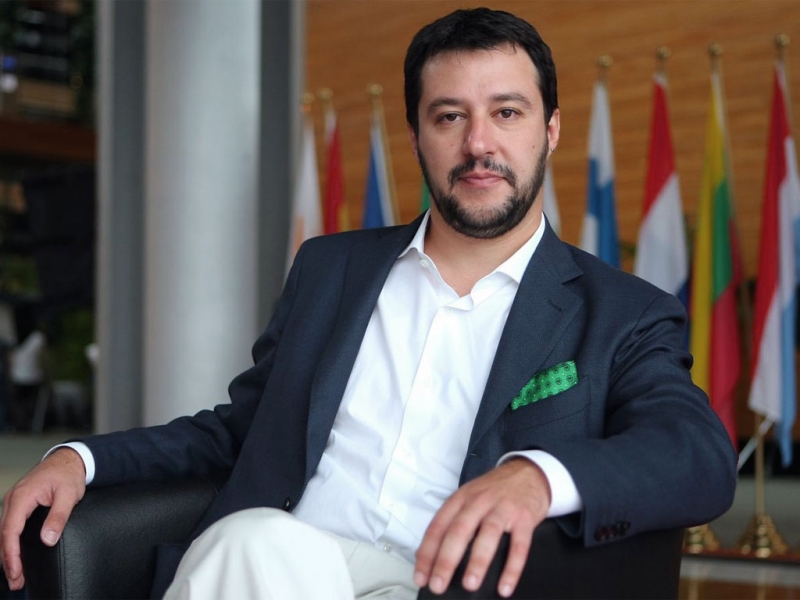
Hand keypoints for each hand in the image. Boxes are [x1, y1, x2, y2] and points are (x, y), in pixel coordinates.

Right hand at [1, 447, 85, 590]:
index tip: (17, 573)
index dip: (12, 555)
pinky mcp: (18, 504)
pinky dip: (10, 543)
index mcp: (22, 497)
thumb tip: (48, 540)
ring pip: (5, 532)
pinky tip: (15, 556)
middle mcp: (13, 499)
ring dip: (8, 554)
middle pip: (4, 535)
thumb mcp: (69, 494)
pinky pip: (9, 527)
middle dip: (8, 560)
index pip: (11, 531)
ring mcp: (13, 502)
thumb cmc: (68, 474)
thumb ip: (58, 517)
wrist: (68, 459)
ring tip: (16, 575)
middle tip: (16, 582)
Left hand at [414, 458, 549, 597]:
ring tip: (470, 584)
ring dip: (477, 561)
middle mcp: (478, 502)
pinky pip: (519, 545)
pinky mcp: (524, 518)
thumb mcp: (468, 498)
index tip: (421, 576)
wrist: (528, 472)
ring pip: (487, 534)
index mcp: (460, 499)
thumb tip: (430, 556)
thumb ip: (452, 522)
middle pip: (459, 531)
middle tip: (438, 585)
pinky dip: (512, 567)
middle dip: (446, 560)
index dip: (427, 553)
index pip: (438, 527)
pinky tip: (505, 586)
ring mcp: (502, 508)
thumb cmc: (494, 491)